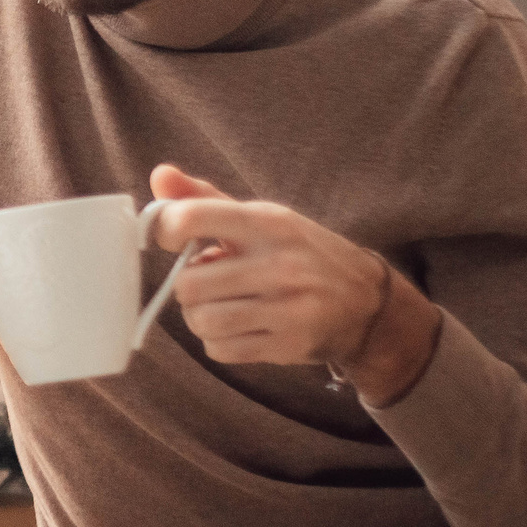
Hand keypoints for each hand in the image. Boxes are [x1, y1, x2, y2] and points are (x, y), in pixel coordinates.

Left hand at [144, 164, 438, 404]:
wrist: (366, 301)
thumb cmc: (299, 253)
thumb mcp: (262, 218)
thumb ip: (205, 198)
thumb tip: (159, 176)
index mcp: (268, 222)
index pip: (192, 217)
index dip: (165, 229)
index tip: (172, 240)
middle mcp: (279, 264)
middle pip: (189, 283)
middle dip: (188, 286)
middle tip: (207, 283)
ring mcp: (287, 307)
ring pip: (202, 320)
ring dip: (200, 317)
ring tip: (221, 306)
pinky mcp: (289, 345)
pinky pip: (221, 350)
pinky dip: (218, 342)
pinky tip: (238, 328)